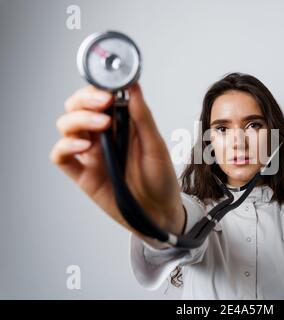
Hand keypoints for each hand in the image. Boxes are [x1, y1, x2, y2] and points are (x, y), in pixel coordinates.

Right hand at [50, 83, 184, 244]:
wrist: (159, 212)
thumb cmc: (161, 179)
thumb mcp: (156, 146)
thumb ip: (143, 117)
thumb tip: (134, 86)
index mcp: (121, 124)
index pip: (99, 97)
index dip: (98, 89)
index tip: (108, 89)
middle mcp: (103, 135)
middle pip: (77, 107)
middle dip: (85, 100)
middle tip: (103, 104)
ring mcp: (91, 154)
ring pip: (67, 127)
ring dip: (78, 120)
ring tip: (101, 125)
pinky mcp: (83, 174)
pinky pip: (61, 156)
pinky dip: (65, 146)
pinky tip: (83, 146)